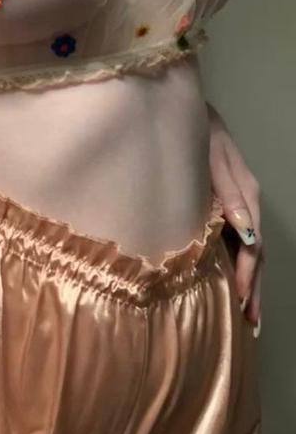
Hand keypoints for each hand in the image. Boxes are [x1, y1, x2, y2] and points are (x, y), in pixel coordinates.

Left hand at [207, 101, 263, 333]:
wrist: (177, 108)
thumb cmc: (192, 131)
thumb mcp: (210, 158)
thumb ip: (228, 194)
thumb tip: (246, 231)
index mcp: (245, 195)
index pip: (253, 246)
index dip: (249, 277)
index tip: (242, 304)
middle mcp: (244, 203)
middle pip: (255, 253)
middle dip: (254, 289)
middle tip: (253, 325)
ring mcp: (234, 204)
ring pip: (247, 249)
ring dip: (249, 282)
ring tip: (249, 314)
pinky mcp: (221, 202)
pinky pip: (234, 239)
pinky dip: (236, 263)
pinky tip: (231, 280)